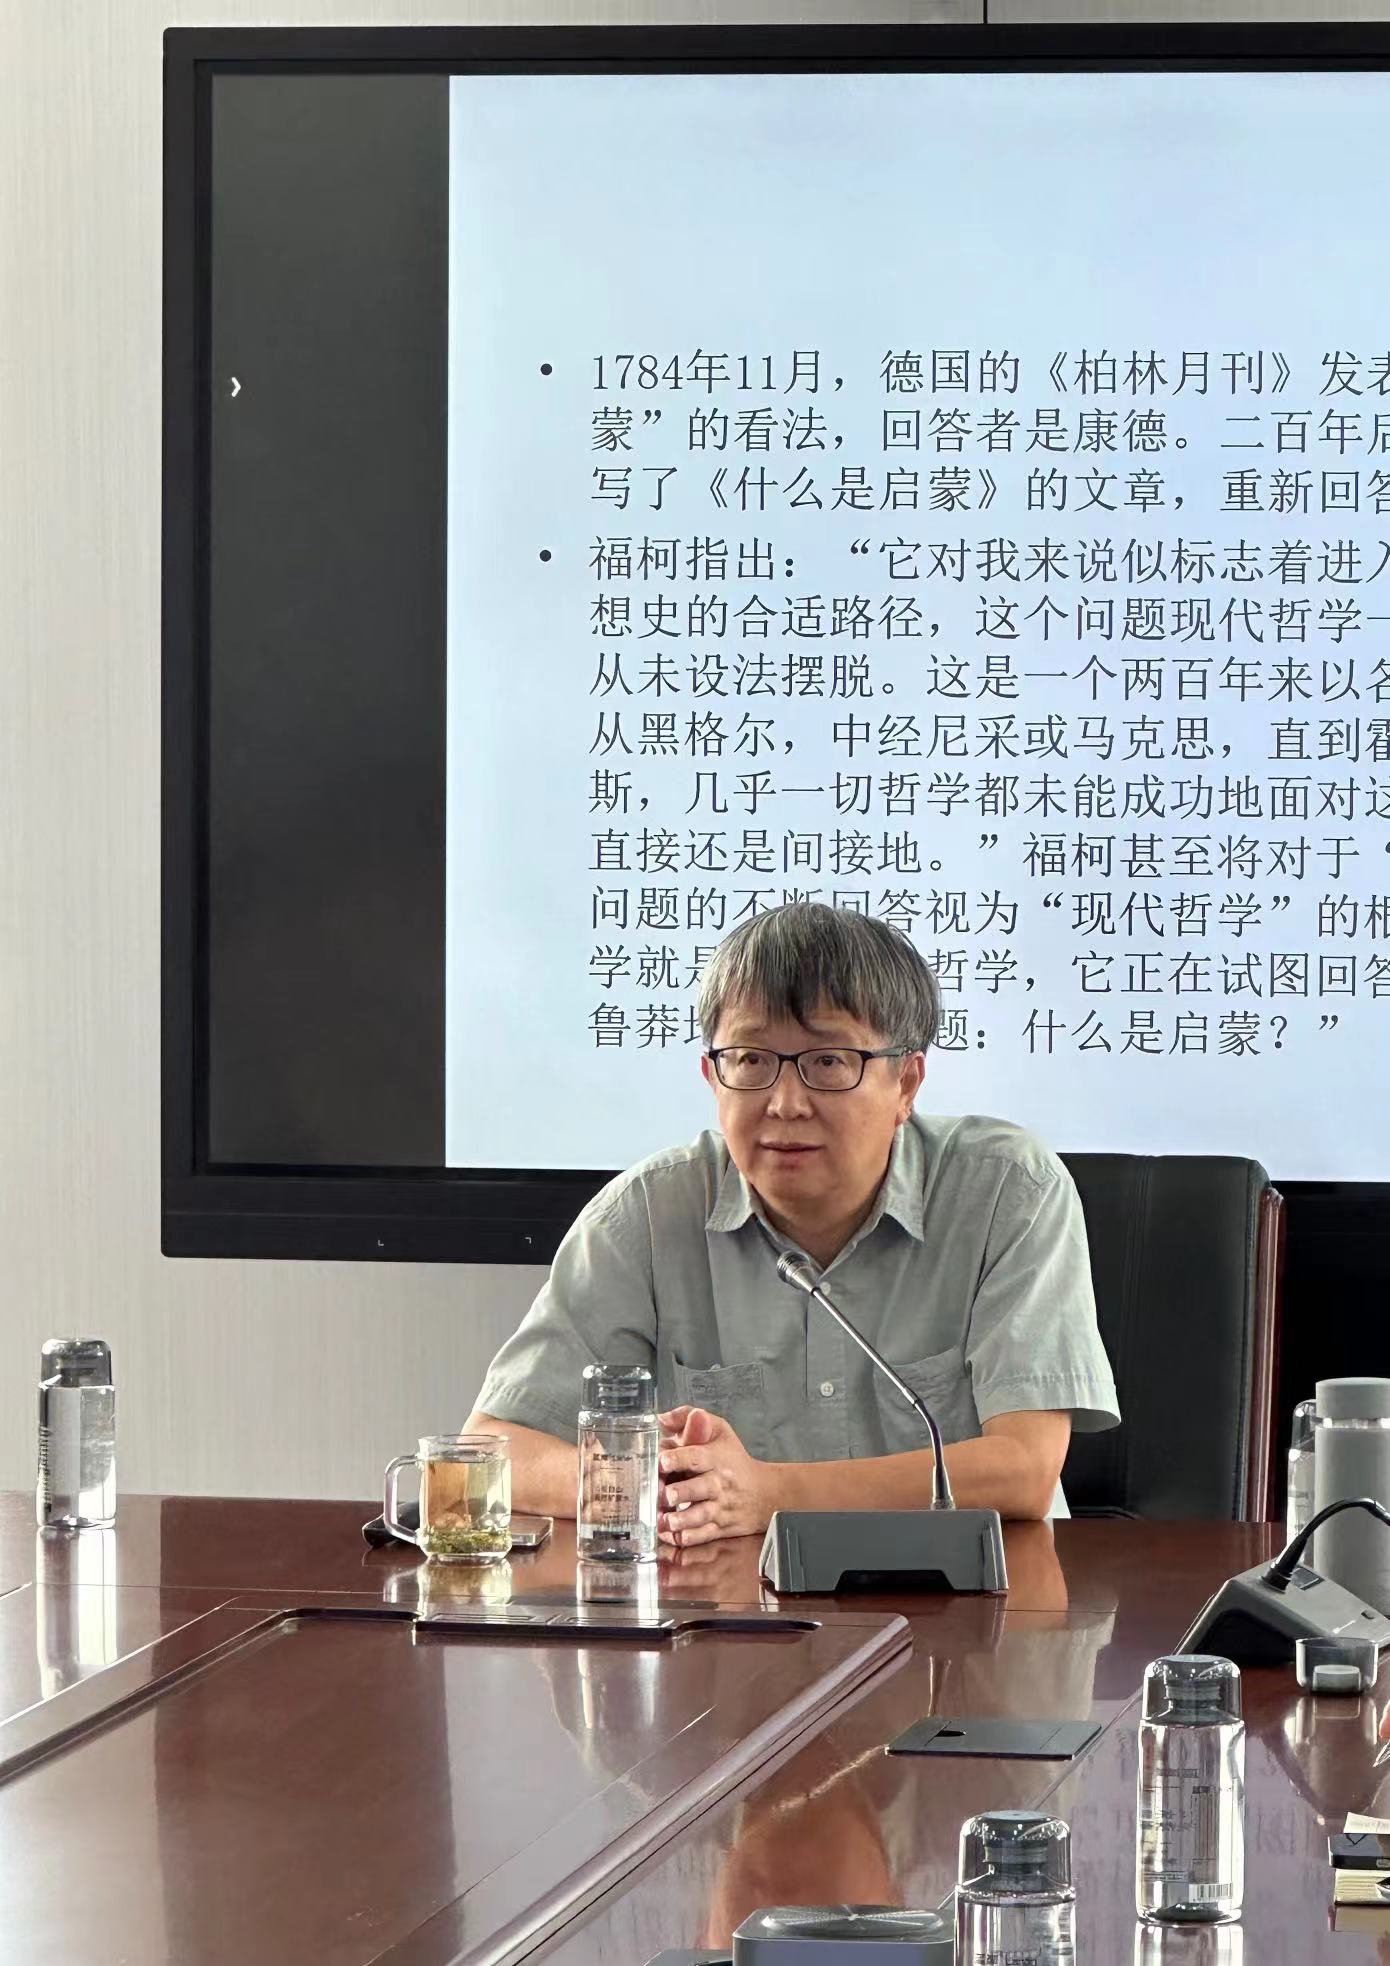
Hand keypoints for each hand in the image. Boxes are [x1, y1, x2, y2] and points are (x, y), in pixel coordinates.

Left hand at [656, 1405, 778, 1546]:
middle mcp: (717, 1483)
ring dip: (680, 1520)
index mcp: (715, 1457)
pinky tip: (671, 1536)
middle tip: (662, 1495)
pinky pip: (703, 1535)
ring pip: (699, 1515)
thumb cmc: (734, 1459)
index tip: (661, 1461)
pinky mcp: (719, 1527)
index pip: (695, 1456)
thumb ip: (689, 1418)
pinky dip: (687, 1538)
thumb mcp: (719, 1430)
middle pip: (696, 1488)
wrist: (764, 1493)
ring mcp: (718, 1507)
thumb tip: (662, 1419)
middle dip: (677, 1492)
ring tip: (665, 1520)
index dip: (676, 1459)